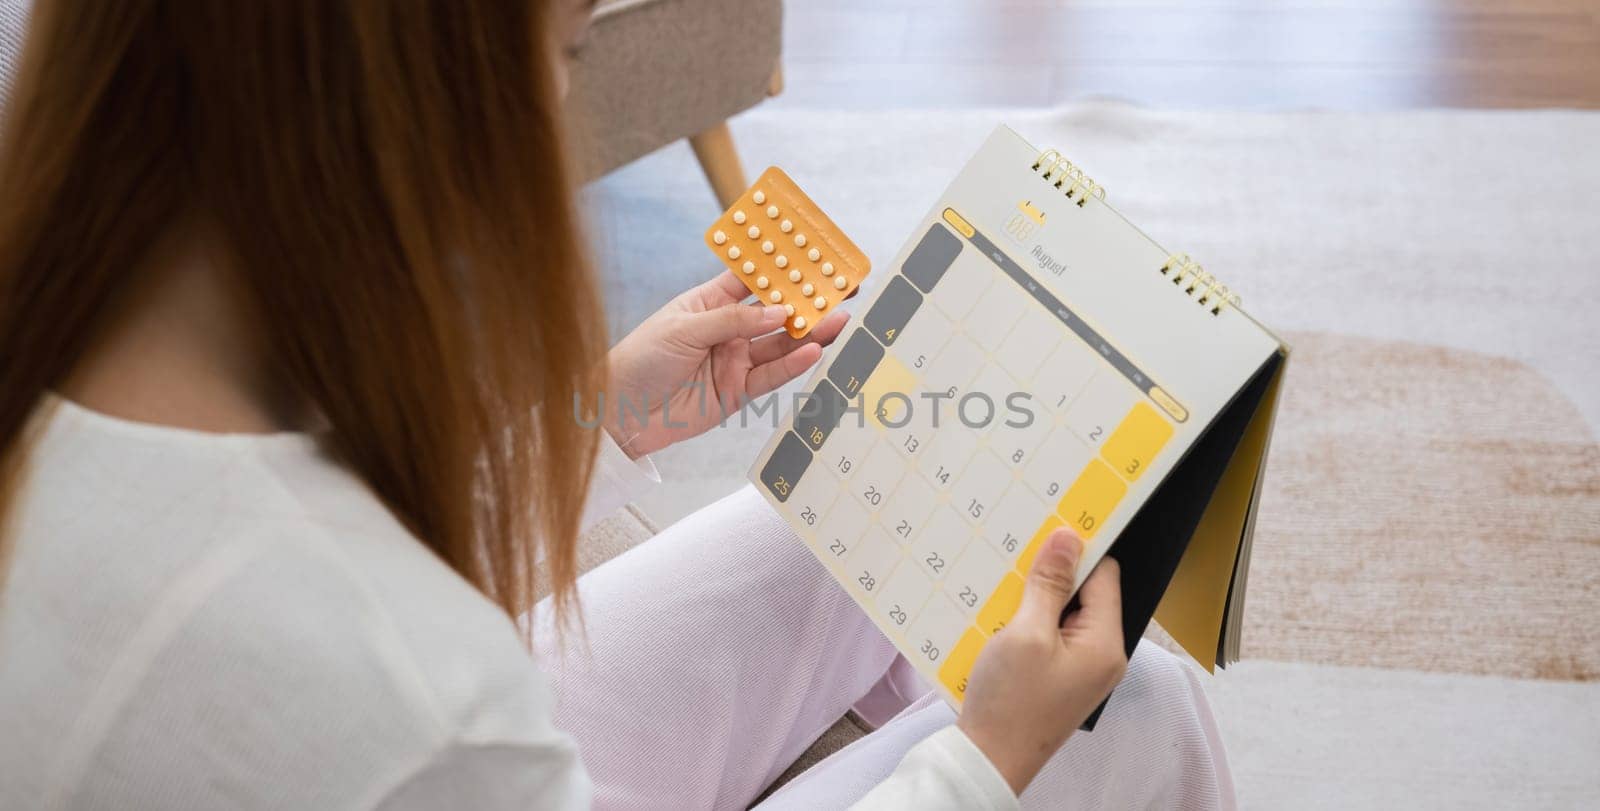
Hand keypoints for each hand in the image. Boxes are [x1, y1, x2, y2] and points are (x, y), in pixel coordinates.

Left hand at [602, 270, 849, 456]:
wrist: (620, 413)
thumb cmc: (639, 360)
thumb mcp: (683, 329)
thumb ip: (733, 320)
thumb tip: (777, 311)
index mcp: (709, 303)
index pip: (751, 279)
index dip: (780, 267)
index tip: (810, 256)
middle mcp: (727, 329)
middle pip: (774, 312)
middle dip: (807, 301)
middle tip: (840, 290)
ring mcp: (734, 360)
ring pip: (780, 344)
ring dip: (809, 333)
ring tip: (838, 320)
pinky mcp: (738, 392)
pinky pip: (772, 375)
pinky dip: (793, 364)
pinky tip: (813, 351)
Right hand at [957, 530, 1126, 795]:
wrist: (988, 761)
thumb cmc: (1010, 702)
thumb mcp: (1026, 633)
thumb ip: (1049, 584)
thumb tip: (1068, 537)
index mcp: (1106, 644)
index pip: (1105, 577)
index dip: (1078, 550)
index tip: (1048, 526)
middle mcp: (1101, 657)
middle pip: (1084, 595)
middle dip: (1051, 574)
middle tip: (1017, 552)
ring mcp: (1079, 671)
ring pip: (1061, 615)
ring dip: (1034, 599)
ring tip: (1003, 584)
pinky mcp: (1056, 680)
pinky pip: (1048, 637)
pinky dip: (1026, 622)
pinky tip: (999, 616)